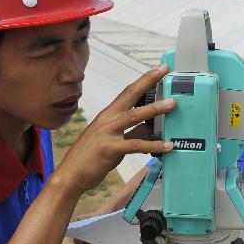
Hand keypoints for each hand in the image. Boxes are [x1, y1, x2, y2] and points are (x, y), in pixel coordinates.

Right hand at [54, 65, 174, 194]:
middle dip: (148, 81)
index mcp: (108, 115)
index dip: (144, 79)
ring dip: (155, 109)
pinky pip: (136, 145)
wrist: (71, 174)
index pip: (128, 92)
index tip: (158, 68)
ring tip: (172, 104)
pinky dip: (153, 144)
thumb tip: (149, 127)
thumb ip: (131, 132)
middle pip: (130, 95)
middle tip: (165, 71)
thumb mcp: (112, 140)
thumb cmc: (90, 157)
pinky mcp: (110, 148)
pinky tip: (167, 145)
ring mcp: (107, 133)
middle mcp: (107, 119)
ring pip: (134, 116)